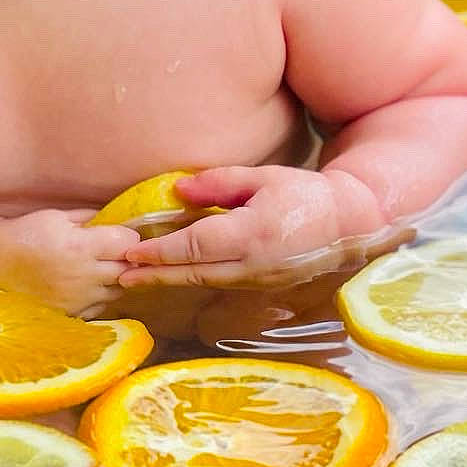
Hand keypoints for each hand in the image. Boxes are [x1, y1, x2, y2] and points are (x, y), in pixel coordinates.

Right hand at [0, 208, 140, 316]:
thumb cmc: (23, 235)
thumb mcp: (55, 217)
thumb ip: (88, 218)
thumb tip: (116, 219)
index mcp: (80, 246)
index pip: (128, 243)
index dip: (129, 236)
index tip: (121, 234)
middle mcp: (84, 275)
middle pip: (128, 269)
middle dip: (127, 258)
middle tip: (115, 251)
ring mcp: (79, 299)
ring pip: (119, 290)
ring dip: (117, 278)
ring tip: (101, 267)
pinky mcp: (72, 314)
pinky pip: (102, 306)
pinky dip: (102, 295)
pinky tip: (87, 284)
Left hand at [118, 166, 386, 289]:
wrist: (348, 225)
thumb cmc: (304, 194)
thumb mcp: (263, 178)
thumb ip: (220, 183)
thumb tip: (178, 192)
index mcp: (252, 234)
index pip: (195, 246)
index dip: (161, 251)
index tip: (132, 251)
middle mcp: (253, 264)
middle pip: (193, 273)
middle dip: (154, 275)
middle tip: (119, 276)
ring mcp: (259, 281)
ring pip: (204, 283)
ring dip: (169, 282)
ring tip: (136, 280)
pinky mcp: (263, 288)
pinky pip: (220, 286)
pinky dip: (192, 282)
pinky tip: (173, 278)